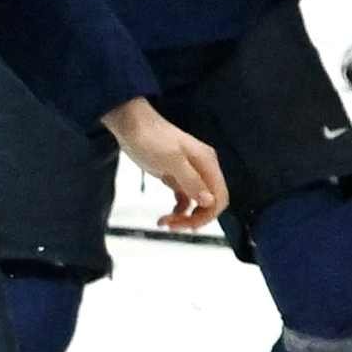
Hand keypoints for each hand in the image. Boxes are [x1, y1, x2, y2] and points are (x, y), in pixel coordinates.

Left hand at [105, 104, 229, 230]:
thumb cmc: (151, 138)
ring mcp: (190, 173)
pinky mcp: (176, 177)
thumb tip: (209, 201)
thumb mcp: (172, 160)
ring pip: (197, 204)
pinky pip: (185, 200)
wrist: (131, 125)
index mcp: (207, 163)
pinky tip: (166, 216)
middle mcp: (203, 169)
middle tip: (172, 226)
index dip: (209, 215)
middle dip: (194, 218)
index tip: (189, 226)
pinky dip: (178, 211)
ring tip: (165, 222)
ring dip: (184, 217)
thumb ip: (191, 181)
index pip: (220, 196)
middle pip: (210, 203)